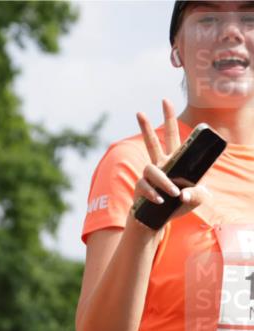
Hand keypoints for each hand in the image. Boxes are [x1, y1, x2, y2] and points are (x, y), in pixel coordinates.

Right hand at [133, 99, 208, 230]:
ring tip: (173, 194)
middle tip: (139, 111)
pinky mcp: (141, 188)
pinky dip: (154, 194)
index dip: (169, 118)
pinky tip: (160, 201)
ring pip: (151, 170)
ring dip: (164, 182)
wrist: (159, 221)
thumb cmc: (179, 207)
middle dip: (146, 127)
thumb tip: (183, 193)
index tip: (165, 101)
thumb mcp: (198, 199)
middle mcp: (160, 165)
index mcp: (175, 161)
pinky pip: (146, 187)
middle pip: (152, 143)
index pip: (173, 136)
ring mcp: (149, 177)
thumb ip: (197, 194)